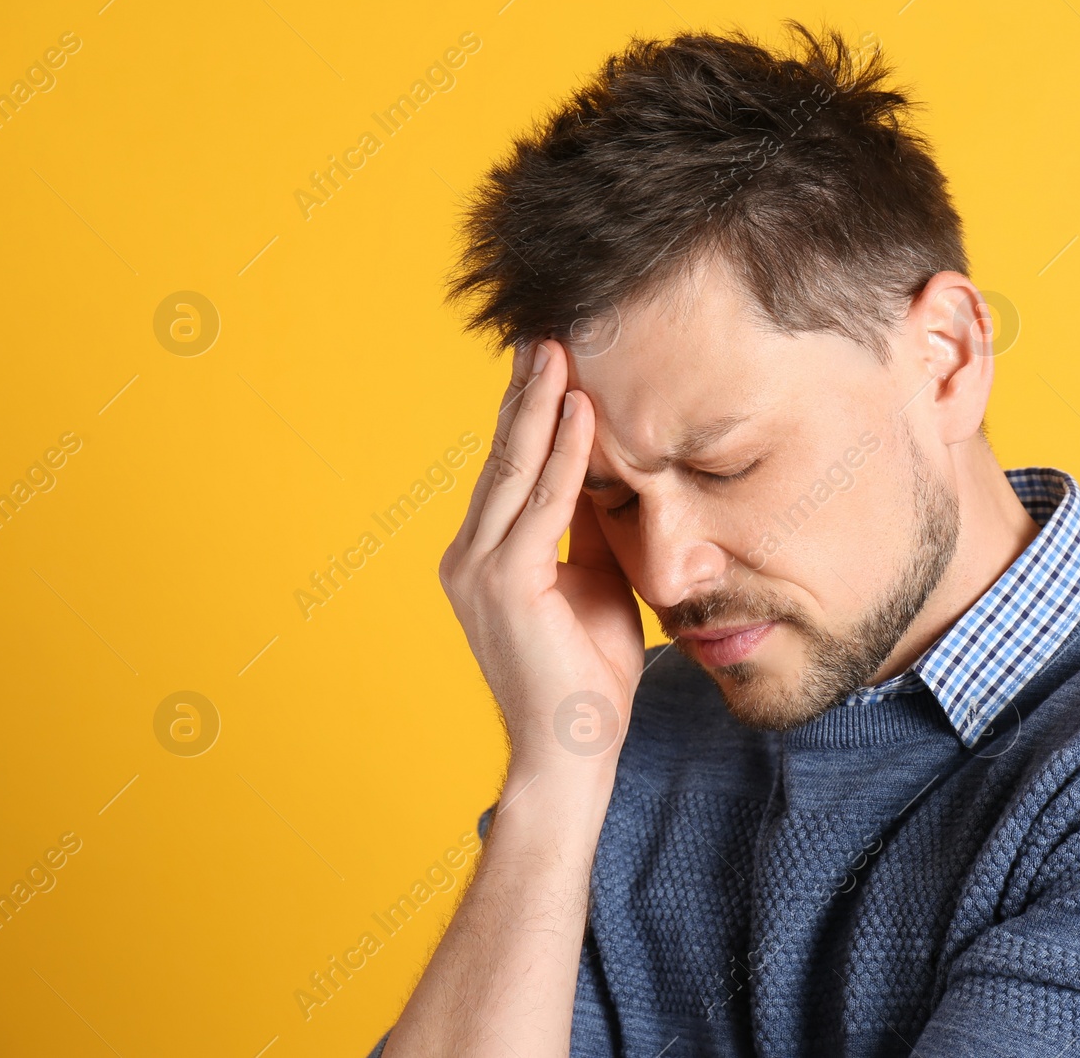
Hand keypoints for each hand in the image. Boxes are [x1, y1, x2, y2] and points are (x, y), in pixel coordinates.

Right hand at [439, 340, 643, 778]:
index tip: (551, 358)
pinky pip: (542, 505)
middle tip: (546, 328)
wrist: (575, 750)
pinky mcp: (504, 583)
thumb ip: (589, 529)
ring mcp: (479, 568)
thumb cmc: (588, 674)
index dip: (530, 412)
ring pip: (516, 469)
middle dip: (527, 391)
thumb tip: (609, 474)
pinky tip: (581, 412)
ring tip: (559, 348)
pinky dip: (565, 456)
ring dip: (541, 405)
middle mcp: (470, 555)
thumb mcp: (595, 583)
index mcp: (487, 555)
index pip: (510, 468)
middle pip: (504, 456)